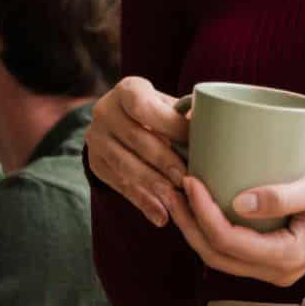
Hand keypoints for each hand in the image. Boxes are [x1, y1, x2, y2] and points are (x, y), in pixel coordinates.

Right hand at [86, 75, 188, 227]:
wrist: (119, 120)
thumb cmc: (157, 111)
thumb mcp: (166, 104)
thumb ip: (183, 114)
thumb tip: (209, 124)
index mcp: (127, 90)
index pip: (145, 108)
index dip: (171, 126)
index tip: (195, 142)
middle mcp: (104, 112)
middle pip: (137, 140)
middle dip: (164, 162)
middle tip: (188, 180)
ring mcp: (95, 139)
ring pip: (126, 167)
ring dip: (154, 186)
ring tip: (177, 202)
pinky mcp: (95, 164)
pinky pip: (119, 186)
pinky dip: (142, 202)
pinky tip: (160, 216)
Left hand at [167, 159, 304, 286]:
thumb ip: (282, 196)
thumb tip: (238, 202)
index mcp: (287, 256)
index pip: (228, 240)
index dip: (202, 212)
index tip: (191, 180)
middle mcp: (276, 270)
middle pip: (215, 254)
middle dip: (189, 223)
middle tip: (172, 188)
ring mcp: (273, 267)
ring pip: (219, 256)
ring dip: (195, 228)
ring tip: (179, 196)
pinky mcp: (272, 256)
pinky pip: (232, 250)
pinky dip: (211, 230)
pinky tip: (203, 206)